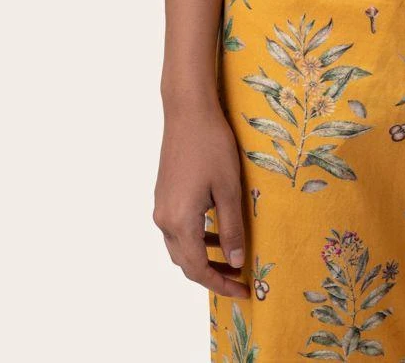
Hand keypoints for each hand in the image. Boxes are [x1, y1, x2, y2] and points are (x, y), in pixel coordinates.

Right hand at [153, 96, 249, 299]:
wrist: (188, 112)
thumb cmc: (212, 147)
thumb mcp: (229, 189)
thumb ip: (231, 229)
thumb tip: (236, 262)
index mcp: (180, 222)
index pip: (198, 269)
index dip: (221, 284)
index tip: (243, 292)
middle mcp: (164, 220)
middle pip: (186, 263)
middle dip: (212, 275)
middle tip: (240, 280)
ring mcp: (161, 207)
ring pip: (181, 248)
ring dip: (204, 258)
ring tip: (232, 259)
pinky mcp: (164, 196)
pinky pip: (178, 230)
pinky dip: (197, 239)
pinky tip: (216, 232)